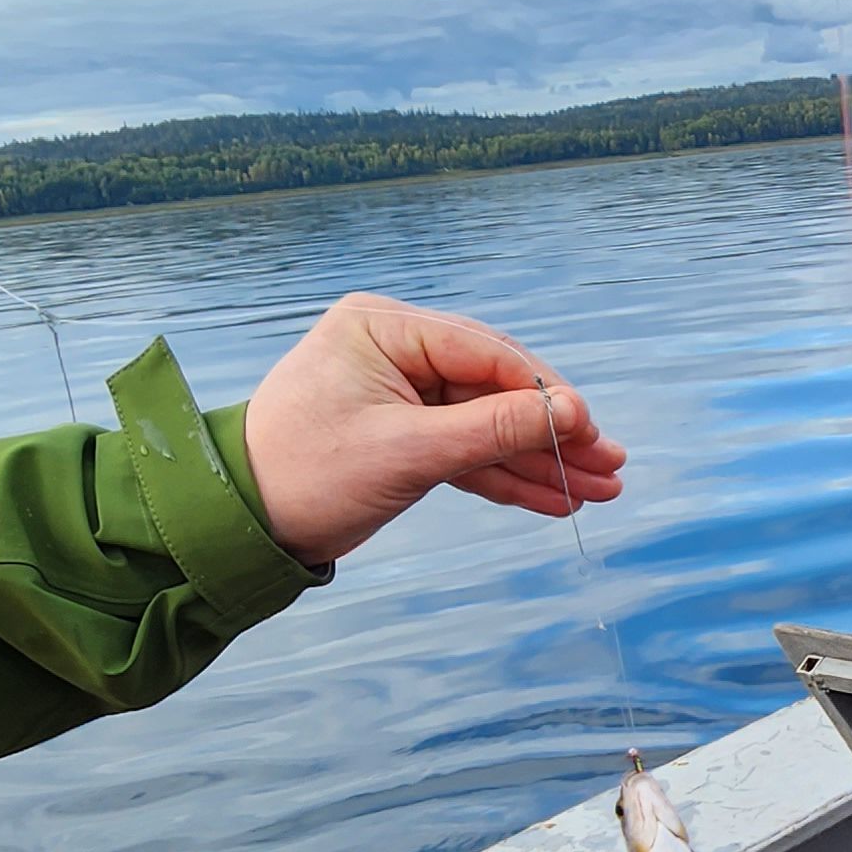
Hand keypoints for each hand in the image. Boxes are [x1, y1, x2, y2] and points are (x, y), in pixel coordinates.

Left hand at [241, 294, 627, 566]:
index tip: (591, 429)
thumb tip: (572, 414)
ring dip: (539, 461)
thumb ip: (492, 430)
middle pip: (495, 388)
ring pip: (486, 425)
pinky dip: (506, 477)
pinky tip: (555, 498)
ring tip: (599, 490)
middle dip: (553, 433)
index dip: (545, 393)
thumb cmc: (304, 475)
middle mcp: (394, 349)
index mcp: (382, 326)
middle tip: (612, 464)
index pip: (486, 352)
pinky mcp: (401, 434)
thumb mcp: (407, 453)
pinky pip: (465, 451)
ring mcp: (399, 392)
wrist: (239, 526)